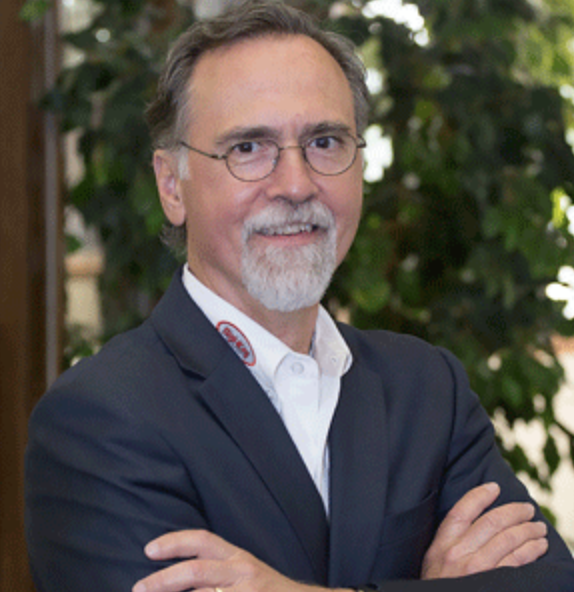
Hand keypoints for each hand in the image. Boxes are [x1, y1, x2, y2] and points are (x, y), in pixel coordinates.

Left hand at [132, 529, 350, 591]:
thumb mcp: (244, 572)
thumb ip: (216, 570)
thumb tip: (177, 577)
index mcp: (238, 557)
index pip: (203, 540)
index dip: (175, 542)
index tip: (149, 550)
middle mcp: (242, 571)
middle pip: (196, 569)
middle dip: (162, 580)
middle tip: (138, 587)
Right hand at [421, 482, 548, 578]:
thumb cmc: (439, 587)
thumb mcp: (433, 563)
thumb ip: (449, 544)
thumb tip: (474, 522)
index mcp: (441, 545)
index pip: (462, 511)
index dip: (480, 496)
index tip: (494, 488)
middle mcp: (458, 554)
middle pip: (491, 522)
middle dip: (514, 512)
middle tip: (527, 509)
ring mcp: (477, 570)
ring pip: (508, 539)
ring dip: (528, 530)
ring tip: (539, 527)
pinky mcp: (495, 584)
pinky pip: (517, 561)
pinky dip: (531, 550)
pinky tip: (539, 546)